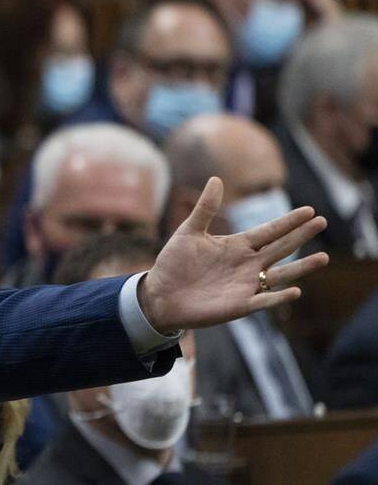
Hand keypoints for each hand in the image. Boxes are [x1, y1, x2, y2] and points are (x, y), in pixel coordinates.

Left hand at [138, 177, 328, 333]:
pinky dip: (279, 297)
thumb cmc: (174, 264)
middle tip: (322, 221)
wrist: (160, 295)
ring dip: (301, 267)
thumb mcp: (188, 232)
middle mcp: (247, 264)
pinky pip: (264, 301)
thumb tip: (216, 179)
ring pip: (281, 275)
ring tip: (324, 257)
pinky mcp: (239, 305)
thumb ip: (205, 208)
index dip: (288, 222)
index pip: (269, 231)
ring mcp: (246, 285)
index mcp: (237, 246)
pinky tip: (296, 291)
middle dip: (301, 236)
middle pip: (280, 248)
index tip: (309, 211)